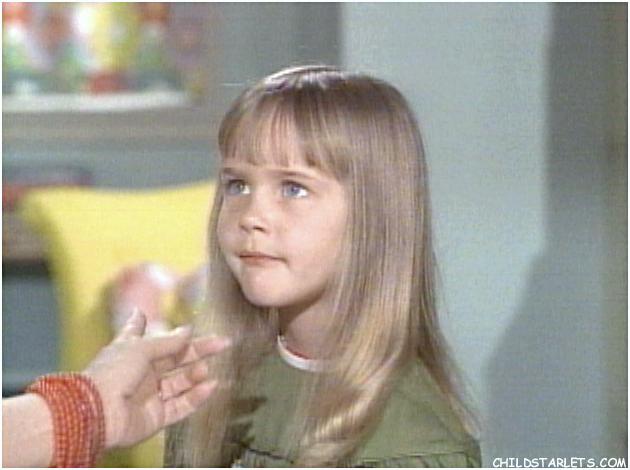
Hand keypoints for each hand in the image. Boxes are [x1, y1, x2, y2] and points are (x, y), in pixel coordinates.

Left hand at [83, 309, 229, 448]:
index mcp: (132, 351)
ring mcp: (150, 395)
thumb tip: (188, 330)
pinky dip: (197, 396)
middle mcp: (142, 372)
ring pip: (180, 383)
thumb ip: (168, 341)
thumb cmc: (112, 372)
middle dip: (198, 351)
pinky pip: (181, 405)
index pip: (148, 336)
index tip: (185, 325)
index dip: (164, 330)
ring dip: (196, 374)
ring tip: (208, 368)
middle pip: (175, 359)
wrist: (97, 412)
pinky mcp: (157, 416)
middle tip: (222, 343)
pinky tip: (211, 386)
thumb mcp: (140, 348)